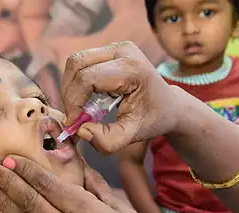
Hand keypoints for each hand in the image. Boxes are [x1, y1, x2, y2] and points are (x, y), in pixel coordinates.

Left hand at [0, 155, 142, 212]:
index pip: (49, 186)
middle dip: (10, 184)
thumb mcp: (119, 208)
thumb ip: (97, 186)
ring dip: (5, 203)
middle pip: (32, 202)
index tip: (12, 159)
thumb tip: (80, 163)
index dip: (28, 171)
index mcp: (85, 210)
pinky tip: (2, 212)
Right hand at [61, 41, 182, 153]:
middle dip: (69, 92)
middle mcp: (124, 51)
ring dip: (71, 86)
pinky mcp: (110, 48)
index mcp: (132, 69)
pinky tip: (87, 98)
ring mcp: (117, 46)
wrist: (169, 104)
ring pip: (75, 61)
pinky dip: (77, 81)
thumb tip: (80, 130)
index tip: (73, 123)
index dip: (74, 101)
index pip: (87, 78)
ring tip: (81, 107)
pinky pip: (82, 62)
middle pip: (76, 64)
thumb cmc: (153, 118)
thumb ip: (107, 140)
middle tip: (74, 114)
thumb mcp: (133, 135)